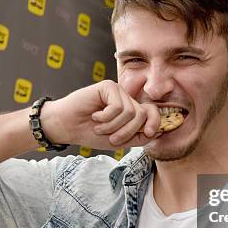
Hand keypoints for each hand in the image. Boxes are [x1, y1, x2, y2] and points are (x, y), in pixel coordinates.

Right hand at [40, 80, 161, 149]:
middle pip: (142, 115)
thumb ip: (139, 136)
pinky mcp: (108, 86)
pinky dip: (106, 117)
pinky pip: (117, 106)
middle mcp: (127, 99)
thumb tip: (159, 130)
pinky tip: (95, 116)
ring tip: (99, 127)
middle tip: (112, 138)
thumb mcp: (119, 140)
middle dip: (127, 132)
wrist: (67, 127)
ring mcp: (118, 91)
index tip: (149, 133)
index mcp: (131, 110)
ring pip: (130, 112)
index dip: (155, 122)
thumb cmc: (90, 133)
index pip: (152, 112)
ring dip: (113, 126)